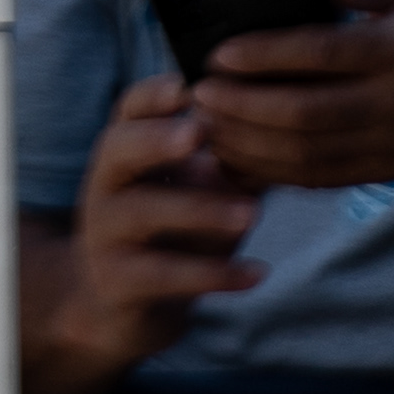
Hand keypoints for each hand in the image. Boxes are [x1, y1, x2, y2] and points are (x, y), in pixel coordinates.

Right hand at [37, 75, 264, 387]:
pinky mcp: (118, 282)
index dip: (152, 96)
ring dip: (199, 210)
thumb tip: (288, 137)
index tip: (186, 87)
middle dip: (157, 138)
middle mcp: (105, 184)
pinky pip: (163, 275)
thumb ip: (229, 167)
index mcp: (124, 152)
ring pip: (143, 212)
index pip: (128, 110)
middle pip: (118, 148)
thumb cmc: (167, 235)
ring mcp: (105, 233)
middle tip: (198, 132)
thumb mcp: (193, 193)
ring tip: (253, 214)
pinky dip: (212, 274)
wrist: (114, 306)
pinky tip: (257, 273)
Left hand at [188, 0, 393, 194]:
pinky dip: (274, 173)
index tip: (218, 54)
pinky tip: (235, 156)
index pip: (325, 54)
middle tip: (198, 94)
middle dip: (244, 107)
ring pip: (312, 156)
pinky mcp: (388, 169)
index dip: (266, 56)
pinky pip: (325, 179)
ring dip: (250, 145)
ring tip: (205, 124)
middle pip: (309, 115)